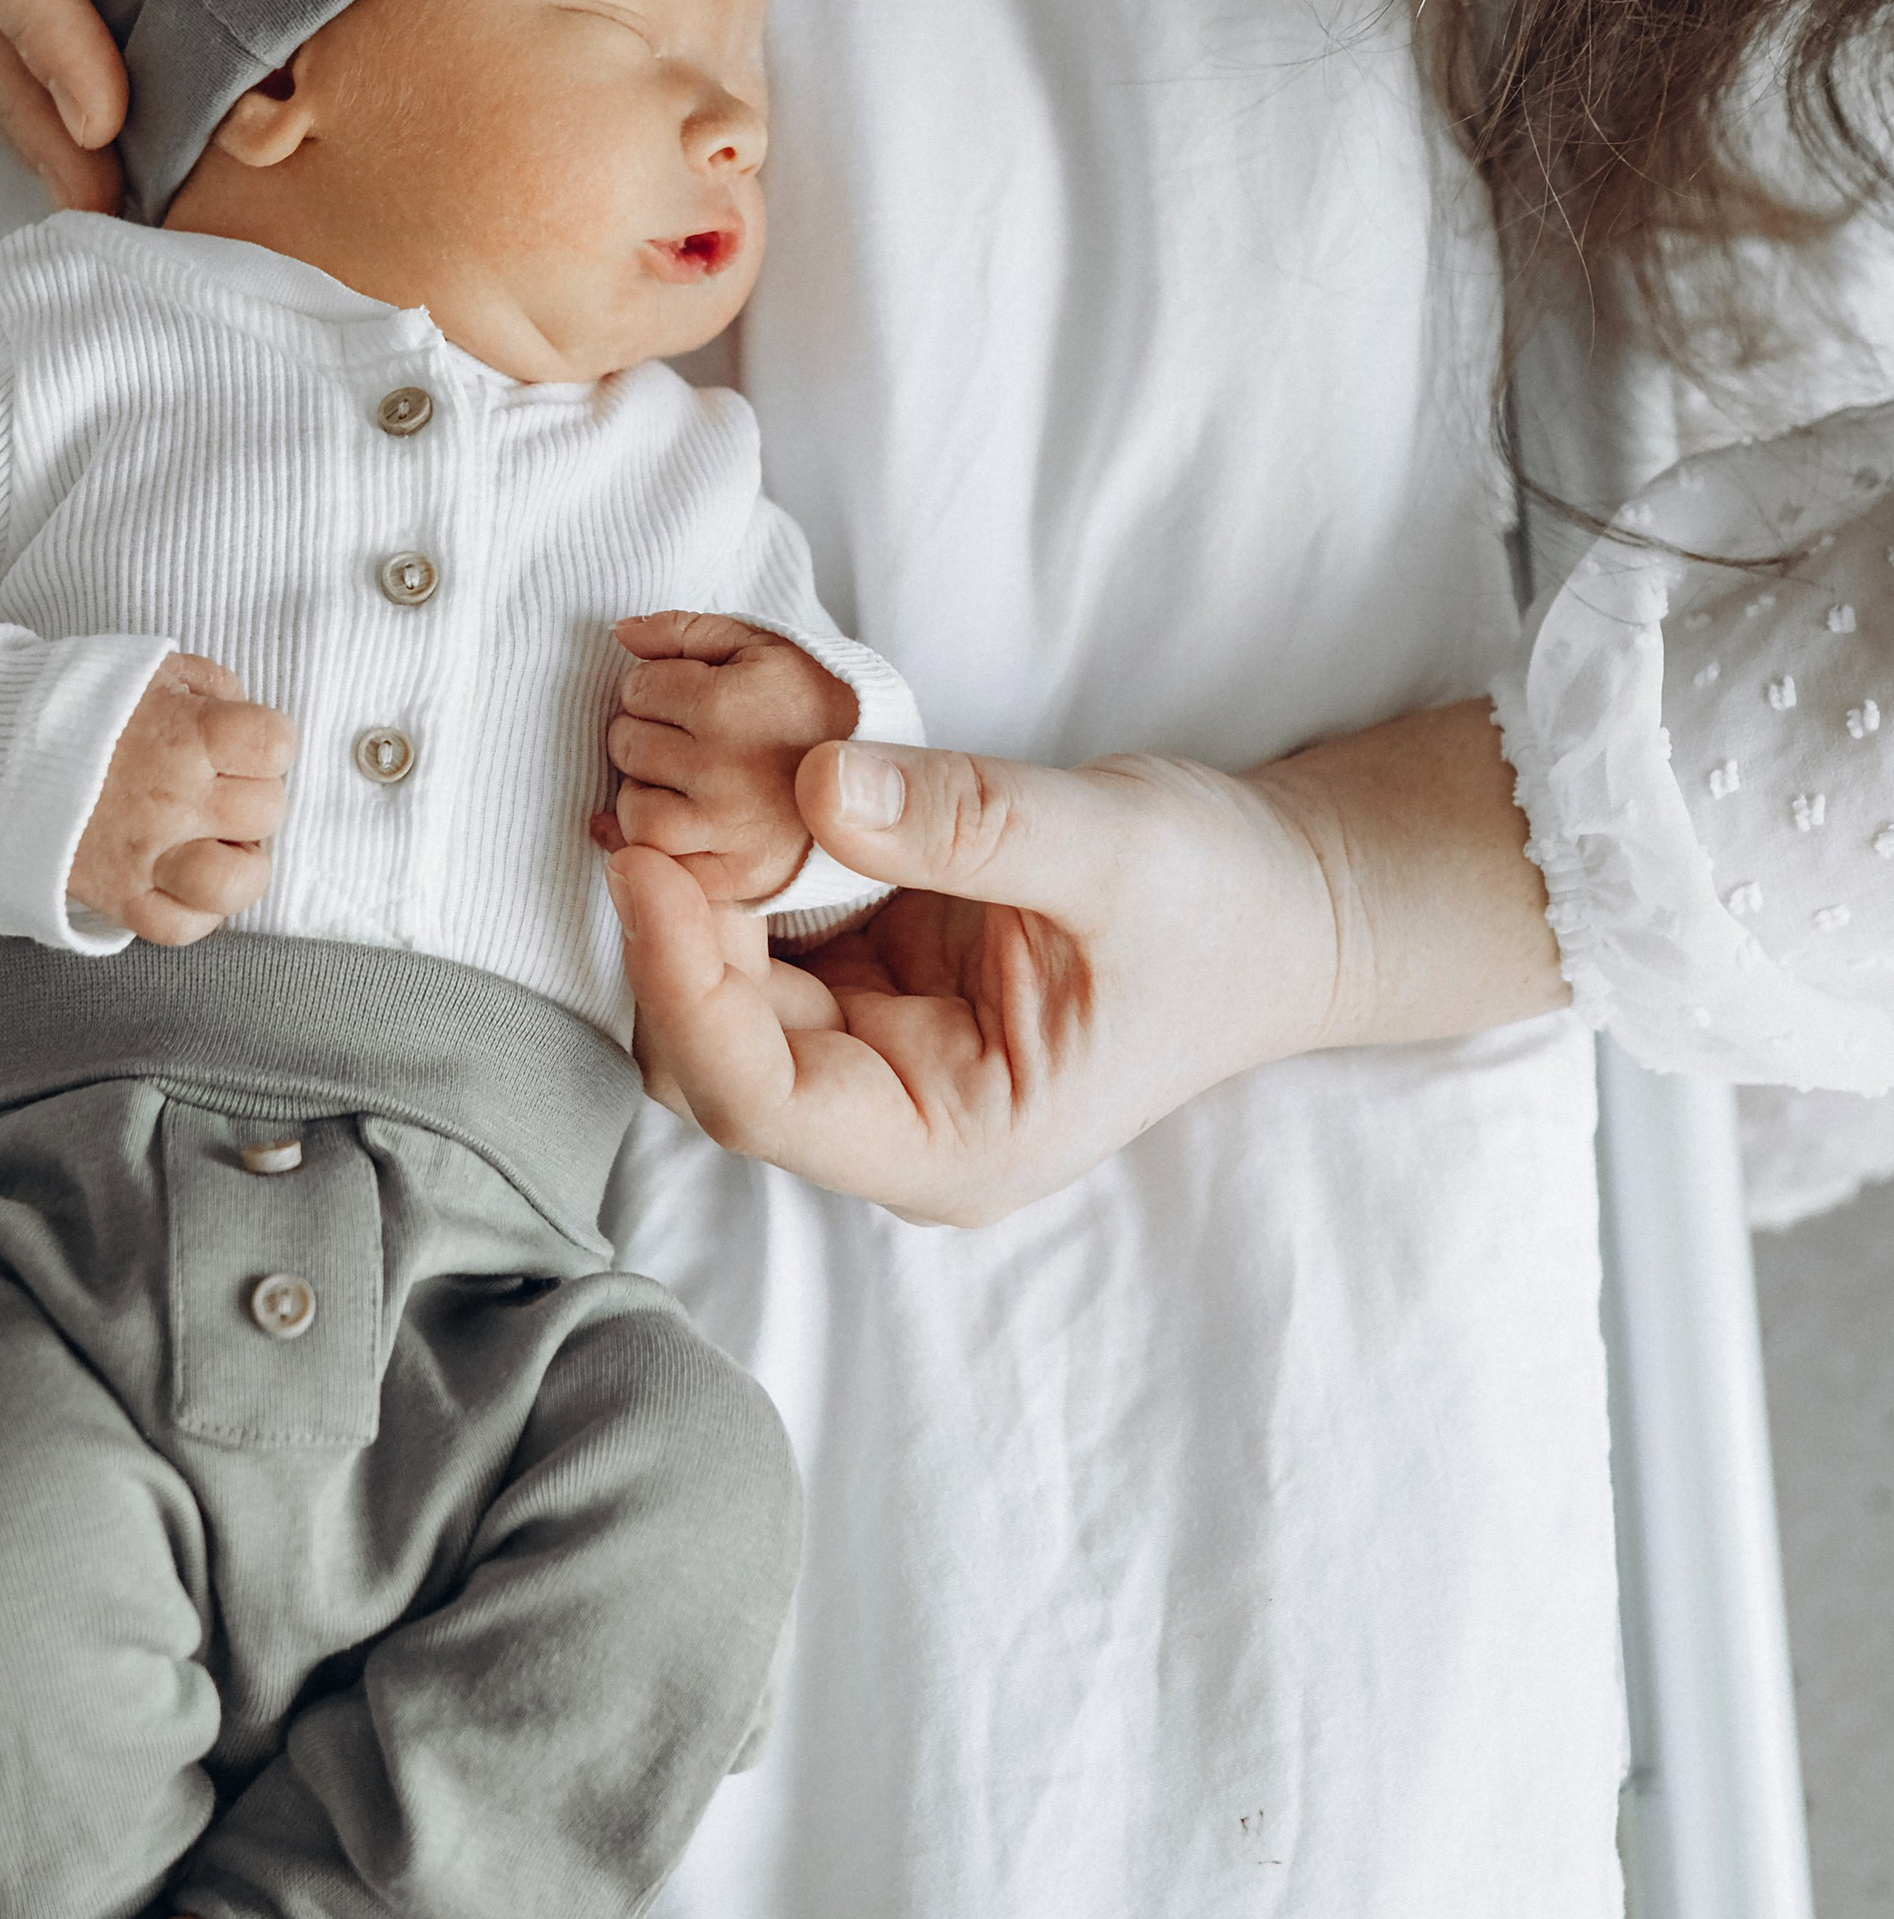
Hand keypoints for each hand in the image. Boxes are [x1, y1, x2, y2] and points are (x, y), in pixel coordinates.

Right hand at [68, 655, 296, 948]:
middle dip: (253, 797)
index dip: (270, 743)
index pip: (276, 744)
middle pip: (267, 811)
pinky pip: (182, 927)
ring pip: (235, 883)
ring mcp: (145, 854)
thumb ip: (209, 686)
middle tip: (223, 790)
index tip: (245, 745)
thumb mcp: (149, 669)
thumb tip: (244, 713)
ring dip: (240, 864)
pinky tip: (187, 879)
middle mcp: (172, 798)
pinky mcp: (116, 896)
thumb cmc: (76, 705)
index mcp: (185, 734)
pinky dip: (196, 911)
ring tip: (218, 844)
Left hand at [595, 612, 858, 904]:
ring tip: (686, 783)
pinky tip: (689, 823)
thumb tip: (622, 633)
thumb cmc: (821, 705)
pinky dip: (663, 846)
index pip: (638, 689)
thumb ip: (687, 631)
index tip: (687, 698)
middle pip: (628, 746)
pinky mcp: (738, 878)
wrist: (895, 783)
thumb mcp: (766, 646)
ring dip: (648, 793)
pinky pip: (664, 866)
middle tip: (686, 739)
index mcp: (729, 704)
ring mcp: (731, 830)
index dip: (655, 687)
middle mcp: (724, 770)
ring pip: (636, 811)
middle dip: (646, 735)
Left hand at [604, 700, 1560, 1223]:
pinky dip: (719, 870)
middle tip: (632, 795)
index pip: (758, 1096)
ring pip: (714, 998)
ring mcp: (873, 1054)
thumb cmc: (1223, 907)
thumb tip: (813, 784)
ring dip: (678, 898)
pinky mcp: (868, 984)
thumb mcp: (1112, 849)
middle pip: (709, 1055)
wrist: (1287, 905)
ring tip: (650, 777)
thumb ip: (969, 823)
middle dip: (662, 937)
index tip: (642, 857)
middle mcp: (890, 1118)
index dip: (680, 981)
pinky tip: (697, 787)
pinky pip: (754, 941)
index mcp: (949, 1141)